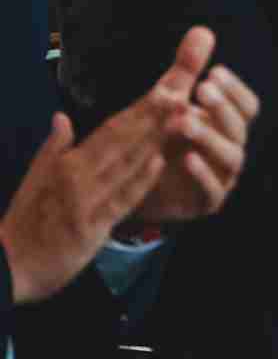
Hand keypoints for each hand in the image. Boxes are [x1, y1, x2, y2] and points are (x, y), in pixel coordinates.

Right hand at [0, 101, 168, 305]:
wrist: (8, 266)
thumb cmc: (25, 222)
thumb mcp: (33, 179)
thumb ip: (53, 147)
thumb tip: (61, 116)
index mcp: (66, 163)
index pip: (109, 131)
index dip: (138, 111)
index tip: (163, 92)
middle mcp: (78, 177)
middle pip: (121, 142)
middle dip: (152, 118)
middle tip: (179, 95)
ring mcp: (87, 202)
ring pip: (125, 165)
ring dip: (154, 141)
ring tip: (179, 120)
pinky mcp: (93, 228)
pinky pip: (120, 201)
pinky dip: (139, 181)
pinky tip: (159, 162)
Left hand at [130, 27, 260, 222]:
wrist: (136, 186)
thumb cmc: (161, 139)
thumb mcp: (171, 101)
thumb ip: (187, 69)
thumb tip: (202, 30)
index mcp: (228, 125)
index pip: (247, 106)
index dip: (234, 90)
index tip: (213, 73)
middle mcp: (231, 149)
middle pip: (239, 127)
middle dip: (222, 107)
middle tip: (202, 89)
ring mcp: (222, 177)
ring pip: (230, 157)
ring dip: (210, 137)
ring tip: (184, 121)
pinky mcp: (205, 202)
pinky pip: (212, 190)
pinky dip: (203, 174)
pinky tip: (187, 158)